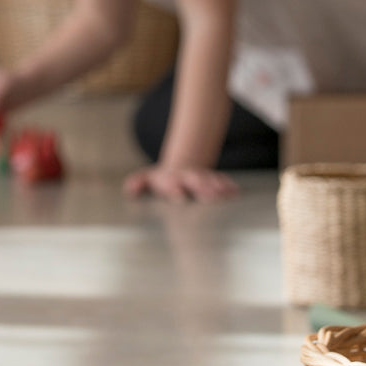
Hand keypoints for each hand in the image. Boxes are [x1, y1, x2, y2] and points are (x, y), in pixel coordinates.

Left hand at [123, 165, 238, 201]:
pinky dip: (228, 187)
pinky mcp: (213, 180)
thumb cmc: (161, 179)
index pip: (172, 185)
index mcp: (170, 180)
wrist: (181, 166)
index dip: (175, 190)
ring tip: (225, 195)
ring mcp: (201, 177)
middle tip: (210, 197)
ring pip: (210, 181)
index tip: (179, 198)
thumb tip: (129, 189)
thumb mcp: (147, 179)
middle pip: (195, 182)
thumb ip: (138, 183)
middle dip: (203, 189)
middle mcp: (187, 178)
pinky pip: (222, 181)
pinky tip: (235, 193)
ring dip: (218, 188)